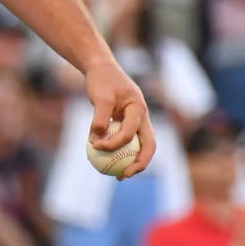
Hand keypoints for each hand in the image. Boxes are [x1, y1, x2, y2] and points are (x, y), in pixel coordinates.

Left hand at [84, 56, 155, 178]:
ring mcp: (138, 121)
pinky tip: (109, 164)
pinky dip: (122, 154)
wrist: (102, 69)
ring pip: (140, 146)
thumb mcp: (100, 97)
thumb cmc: (102, 80)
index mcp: (139, 109)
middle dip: (139, 163)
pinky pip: (129, 143)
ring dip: (133, 163)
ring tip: (119, 177)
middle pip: (148, 145)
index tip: (96, 146)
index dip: (114, 143)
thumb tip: (96, 142)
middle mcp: (142, 117)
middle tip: (124, 175)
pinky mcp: (129, 124)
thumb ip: (99, 118)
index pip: (130, 132)